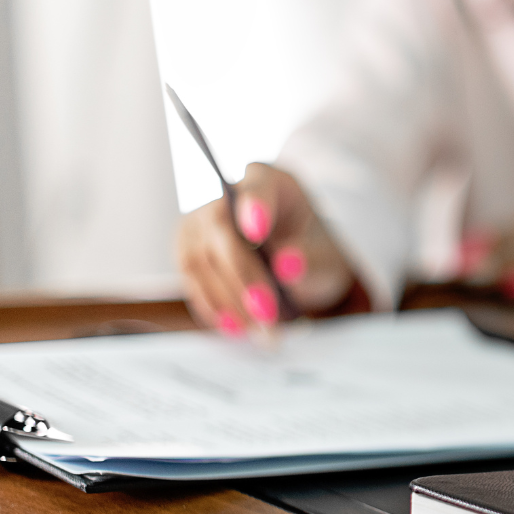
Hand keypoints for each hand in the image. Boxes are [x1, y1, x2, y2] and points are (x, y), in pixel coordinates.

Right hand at [176, 164, 355, 334]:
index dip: (254, 207)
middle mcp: (227, 196)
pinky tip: (236, 327)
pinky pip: (191, 280)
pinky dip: (213, 307)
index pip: (256, 187)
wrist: (294, 264)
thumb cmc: (312, 252)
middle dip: (244, 277)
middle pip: (222, 231)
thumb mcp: (325, 257)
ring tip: (261, 332)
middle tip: (269, 315)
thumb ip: (311, 260)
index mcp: (269, 181)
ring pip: (201, 260)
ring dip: (229, 301)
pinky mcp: (188, 252)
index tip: (258, 231)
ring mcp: (200, 223)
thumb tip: (288, 267)